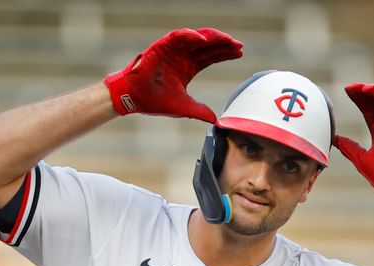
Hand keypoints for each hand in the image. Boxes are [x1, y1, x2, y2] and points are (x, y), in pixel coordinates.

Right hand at [104, 28, 242, 121]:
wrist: (134, 98)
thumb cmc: (154, 101)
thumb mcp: (184, 107)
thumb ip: (200, 111)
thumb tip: (215, 120)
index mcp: (188, 68)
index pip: (211, 57)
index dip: (225, 54)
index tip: (239, 53)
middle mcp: (182, 56)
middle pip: (208, 46)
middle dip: (224, 44)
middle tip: (239, 45)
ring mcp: (173, 50)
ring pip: (196, 38)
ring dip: (212, 37)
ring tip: (226, 40)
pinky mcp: (162, 46)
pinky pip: (179, 36)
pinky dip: (190, 35)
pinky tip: (203, 39)